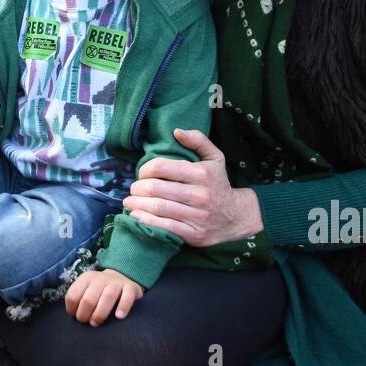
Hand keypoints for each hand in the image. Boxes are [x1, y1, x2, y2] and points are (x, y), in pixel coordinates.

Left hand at [65, 268, 143, 324]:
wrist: (122, 277)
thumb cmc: (100, 290)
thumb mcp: (86, 289)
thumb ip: (79, 299)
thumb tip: (73, 315)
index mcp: (86, 279)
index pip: (73, 295)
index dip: (72, 309)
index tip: (75, 316)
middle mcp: (100, 279)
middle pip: (88, 299)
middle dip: (84, 314)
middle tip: (87, 322)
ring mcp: (116, 283)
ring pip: (107, 297)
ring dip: (100, 314)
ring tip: (96, 323)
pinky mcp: (131, 288)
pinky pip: (128, 297)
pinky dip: (123, 307)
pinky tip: (119, 317)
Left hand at [124, 128, 263, 246]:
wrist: (236, 216)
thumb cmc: (218, 184)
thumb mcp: (215, 158)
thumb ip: (198, 140)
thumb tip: (176, 131)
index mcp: (201, 174)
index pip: (161, 167)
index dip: (145, 169)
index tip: (142, 173)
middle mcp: (200, 195)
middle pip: (155, 189)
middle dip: (137, 188)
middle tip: (133, 189)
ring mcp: (197, 216)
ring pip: (157, 208)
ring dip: (136, 204)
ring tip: (129, 202)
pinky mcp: (194, 234)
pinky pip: (164, 227)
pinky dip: (146, 221)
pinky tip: (136, 215)